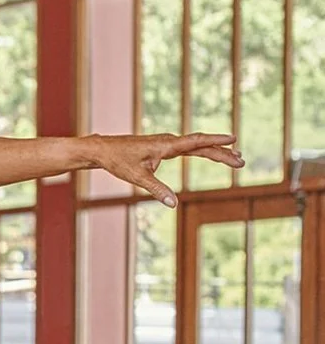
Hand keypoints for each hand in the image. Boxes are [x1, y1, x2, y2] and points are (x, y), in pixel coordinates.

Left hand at [89, 133, 244, 207]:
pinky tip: (212, 153)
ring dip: (215, 151)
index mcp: (164, 145)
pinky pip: (187, 148)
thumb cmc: (118, 161)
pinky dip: (202, 151)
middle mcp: (168, 141)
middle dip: (221, 153)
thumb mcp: (137, 177)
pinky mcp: (162, 147)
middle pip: (200, 146)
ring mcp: (165, 143)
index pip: (195, 142)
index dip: (215, 141)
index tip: (233, 140)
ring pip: (196, 146)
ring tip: (235, 157)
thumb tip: (173, 204)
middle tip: (241, 161)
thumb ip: (156, 190)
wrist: (102, 150)